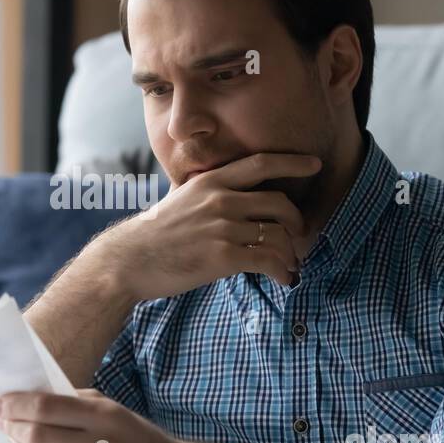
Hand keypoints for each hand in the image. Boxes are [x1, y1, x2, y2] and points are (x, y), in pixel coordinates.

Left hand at [0, 388, 194, 442]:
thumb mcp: (111, 408)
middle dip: (11, 425)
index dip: (17, 404)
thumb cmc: (135, 437)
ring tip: (17, 437)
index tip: (1, 402)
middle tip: (3, 418)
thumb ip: (73, 402)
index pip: (46, 408)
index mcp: (105, 419)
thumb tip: (29, 399)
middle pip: (35, 437)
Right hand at [90, 152, 320, 299]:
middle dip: (297, 222)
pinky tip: (284, 280)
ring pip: (278, 235)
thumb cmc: (155, 233)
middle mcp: (220, 200)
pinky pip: (268, 261)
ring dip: (291, 253)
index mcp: (211, 181)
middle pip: (279, 203)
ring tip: (289, 265)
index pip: (261, 163)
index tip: (314, 164)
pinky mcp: (223, 256)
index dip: (292, 162)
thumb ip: (208, 192)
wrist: (129, 260)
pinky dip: (283, 272)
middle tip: (299, 235)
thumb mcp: (181, 198)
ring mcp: (223, 228)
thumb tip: (229, 192)